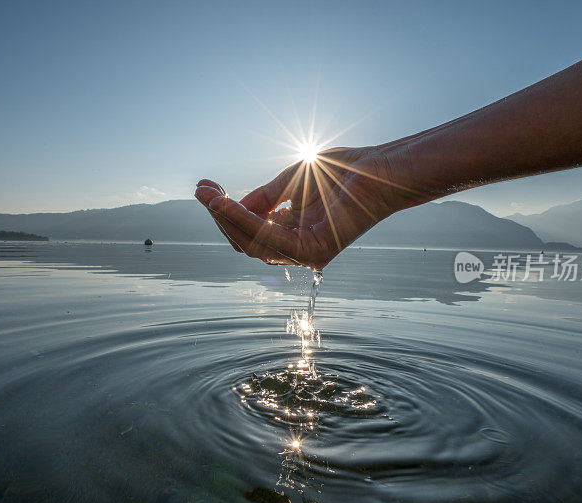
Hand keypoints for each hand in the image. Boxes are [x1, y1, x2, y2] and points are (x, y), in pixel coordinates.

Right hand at [194, 146, 413, 268]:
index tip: (205, 188)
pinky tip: (225, 203)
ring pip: (252, 244)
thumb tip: (225, 208)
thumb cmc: (343, 173)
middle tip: (201, 190)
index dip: (225, 212)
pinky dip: (244, 220)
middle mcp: (298, 249)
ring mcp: (306, 254)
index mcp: (294, 233)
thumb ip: (261, 198)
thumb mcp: (289, 183)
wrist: (381, 169)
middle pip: (245, 242)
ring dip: (226, 218)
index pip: (249, 232)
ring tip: (208, 196)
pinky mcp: (313, 251)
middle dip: (220, 216)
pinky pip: (268, 238)